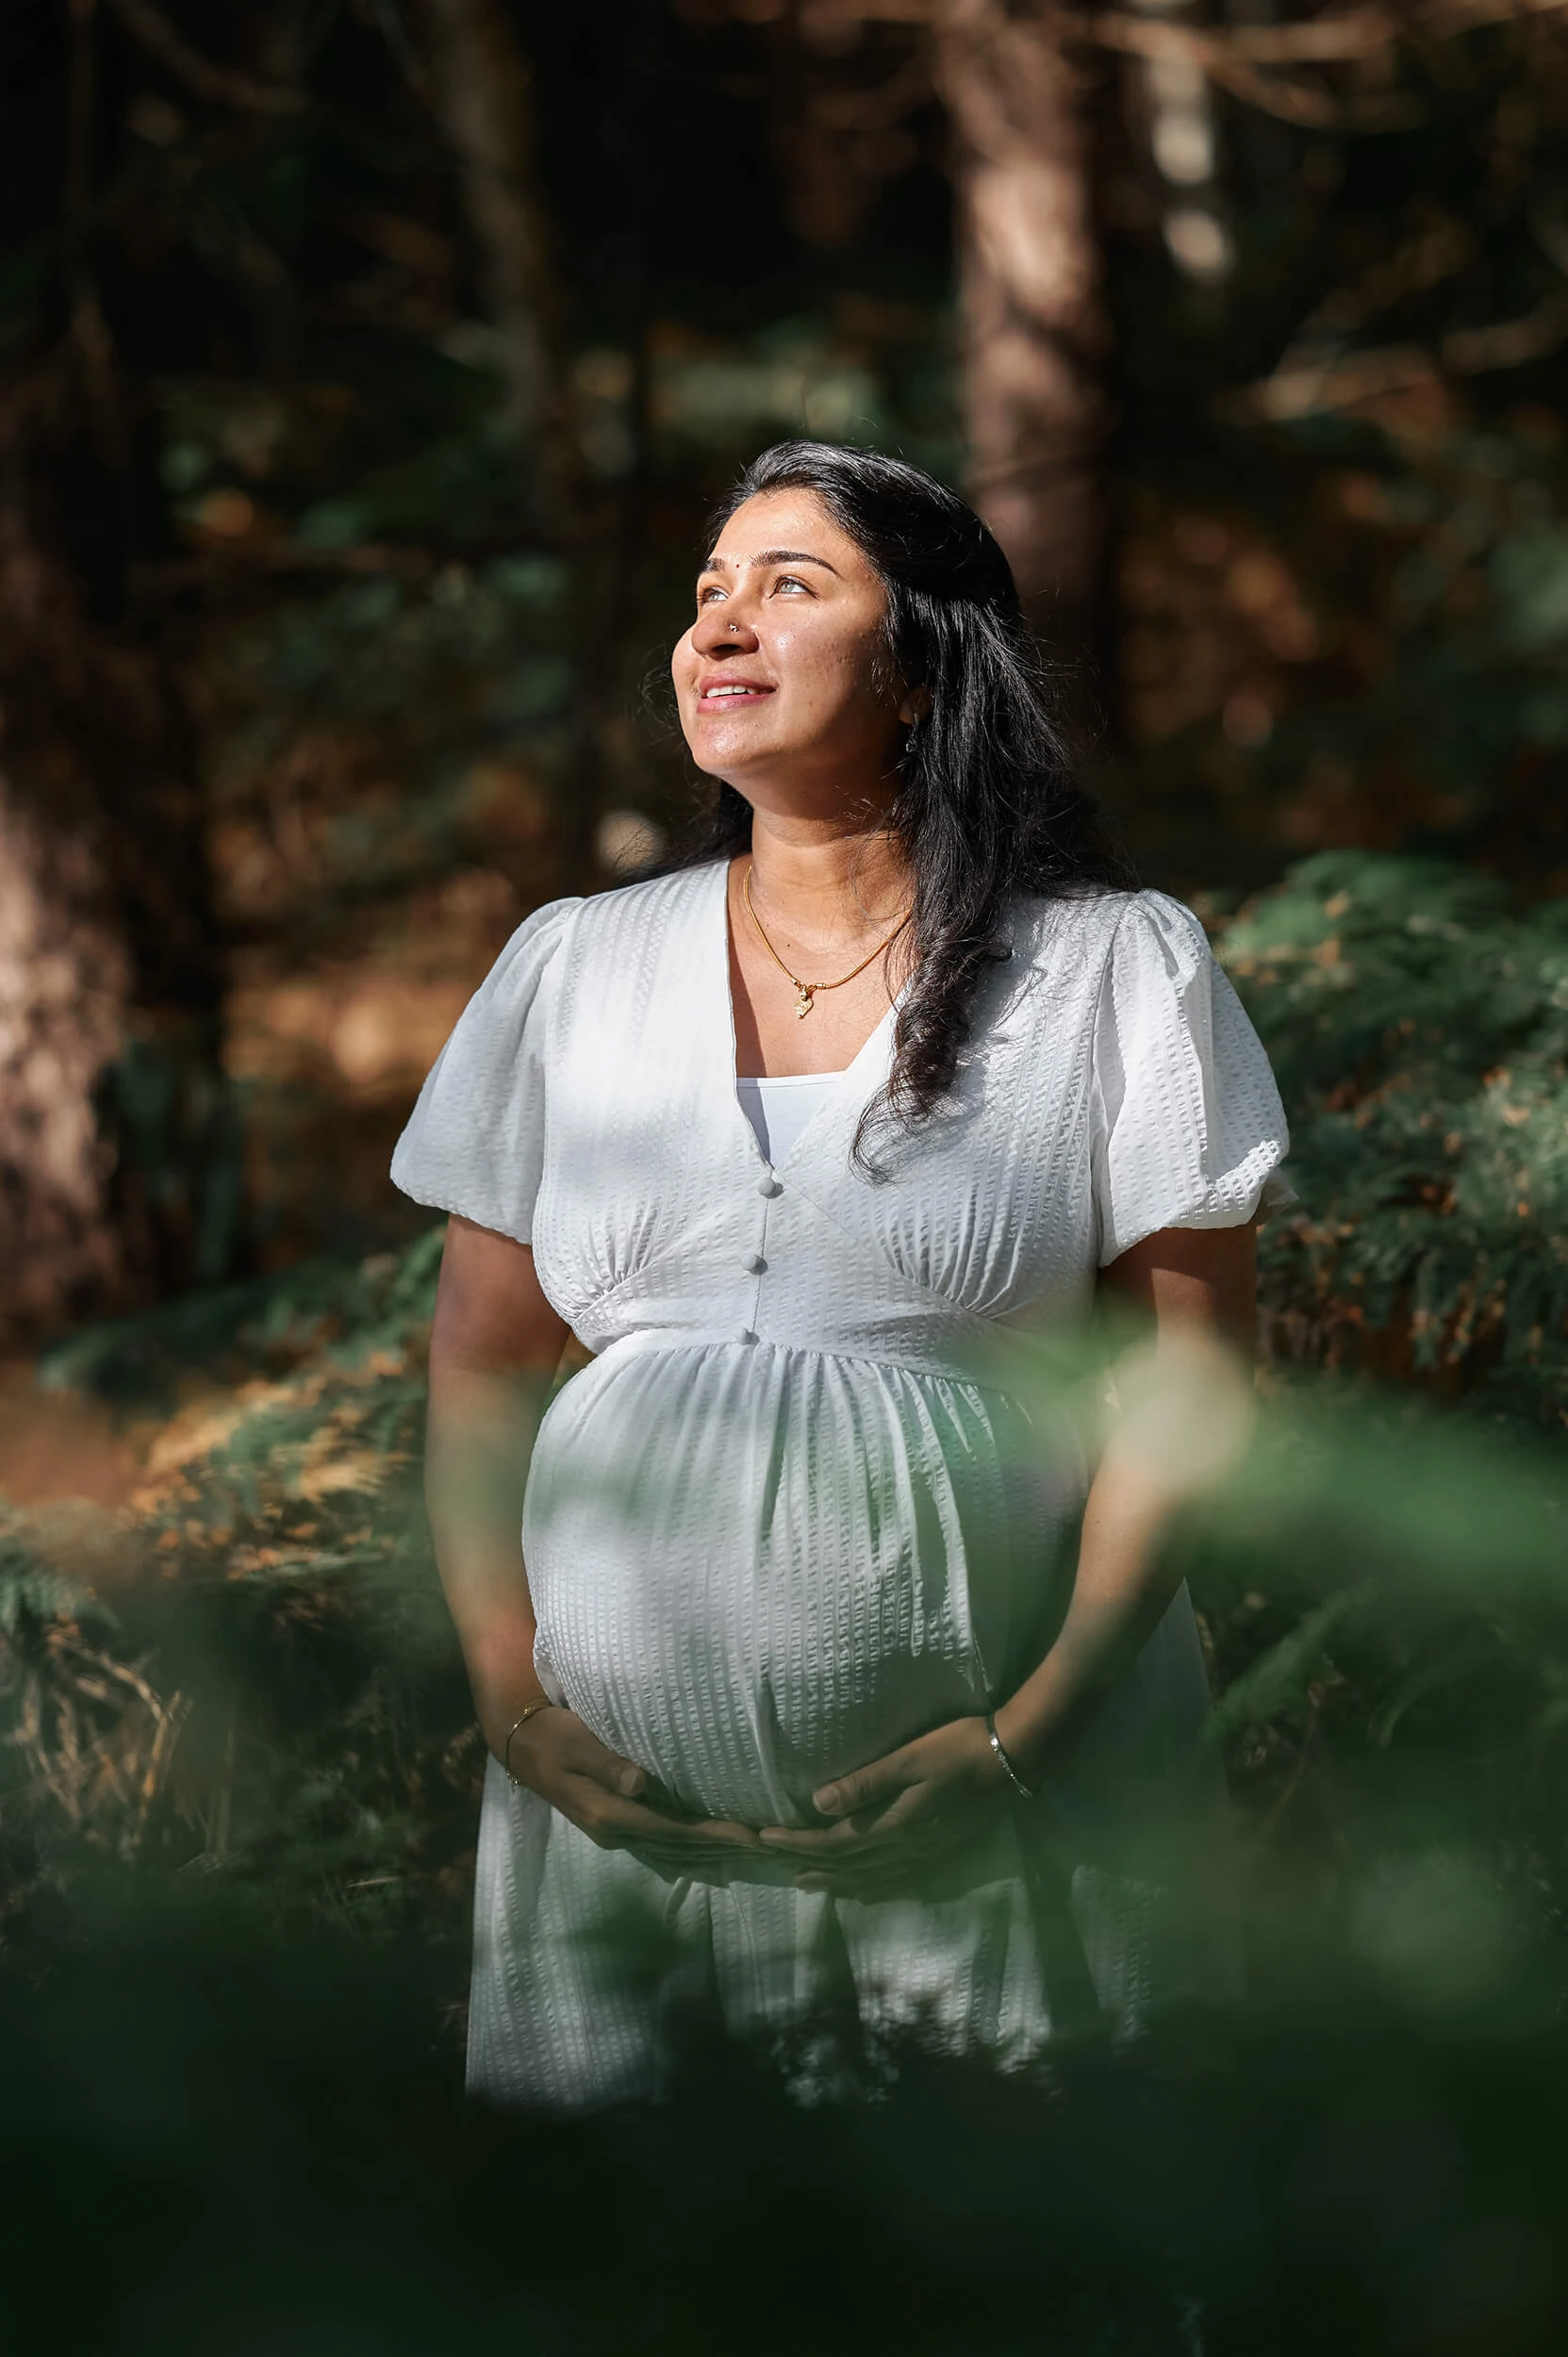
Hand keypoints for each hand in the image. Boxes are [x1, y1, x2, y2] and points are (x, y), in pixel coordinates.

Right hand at [496, 1703, 763, 1873]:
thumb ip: (609, 1763)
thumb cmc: (554, 1736)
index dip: (713, 1835)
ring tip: (747, 1853)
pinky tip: (708, 1855)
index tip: (750, 1836)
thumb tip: (640, 1785)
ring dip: (709, 1854)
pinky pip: (660, 1847)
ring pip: (671, 1853)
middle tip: (765, 1848)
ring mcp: (613, 1834)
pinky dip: (688, 1851)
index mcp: (609, 1815)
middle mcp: (614, 1833)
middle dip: (721, 1849)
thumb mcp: (579, 1743)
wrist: (523, 1745)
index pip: (673, 1831)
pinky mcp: (614, 1826)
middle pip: (678, 1848)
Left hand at [757, 1715, 1009, 1898]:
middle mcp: (905, 1851)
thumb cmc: (958, 1748)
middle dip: (806, 1863)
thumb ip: (866, 1784)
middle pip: (845, 1866)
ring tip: (805, 1882)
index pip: (832, 1843)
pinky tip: (863, 1892)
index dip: (796, 1842)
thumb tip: (818, 1804)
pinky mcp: (941, 1855)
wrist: (1014, 1762)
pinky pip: (896, 1884)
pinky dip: (871, 1891)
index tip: (764, 1837)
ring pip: (868, 1880)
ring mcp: (925, 1857)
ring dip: (833, 1882)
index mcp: (894, 1827)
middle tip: (772, 1861)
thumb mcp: (909, 1758)